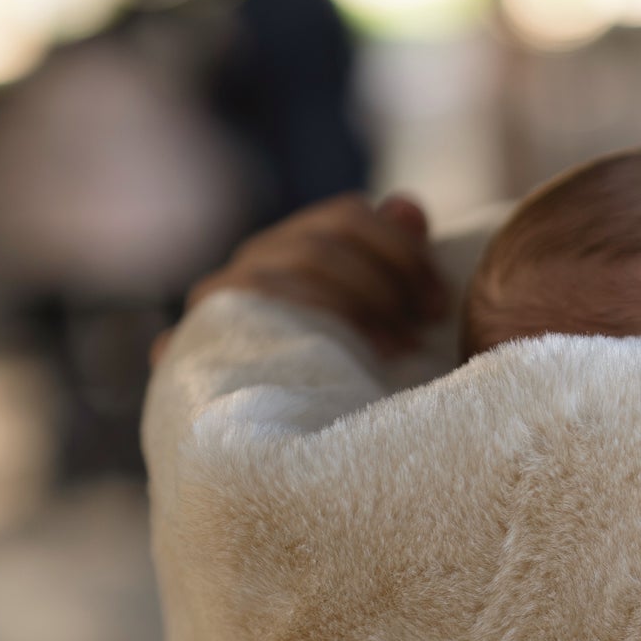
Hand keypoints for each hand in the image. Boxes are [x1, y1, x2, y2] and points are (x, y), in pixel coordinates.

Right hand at [150, 192, 448, 368]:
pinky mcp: (200, 323)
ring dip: (357, 305)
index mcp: (299, 242)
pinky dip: (306, 318)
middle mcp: (259, 256)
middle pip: (324, 241)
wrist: (246, 431)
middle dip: (386, 281)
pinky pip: (253, 304)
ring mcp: (225, 289)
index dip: (402, 251)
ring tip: (398, 350)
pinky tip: (341, 355)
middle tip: (426, 327)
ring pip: (296, 267)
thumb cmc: (331, 372)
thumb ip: (390, 255)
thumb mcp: (371, 312)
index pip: (349, 217)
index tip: (440, 302)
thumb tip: (407, 208)